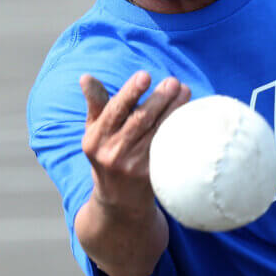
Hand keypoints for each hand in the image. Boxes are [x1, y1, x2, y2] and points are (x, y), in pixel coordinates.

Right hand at [80, 71, 190, 213]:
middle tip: (174, 82)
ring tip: (185, 91)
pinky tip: (189, 116)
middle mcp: (112, 153)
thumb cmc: (107, 154)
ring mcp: (133, 166)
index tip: (145, 75)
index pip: (114, 110)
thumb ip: (95, 104)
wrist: (119, 200)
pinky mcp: (152, 175)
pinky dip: (178, 130)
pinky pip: (167, 148)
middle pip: (140, 120)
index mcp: (95, 139)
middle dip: (159, 99)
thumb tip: (85, 77)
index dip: (130, 92)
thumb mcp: (94, 132)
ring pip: (157, 132)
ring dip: (174, 110)